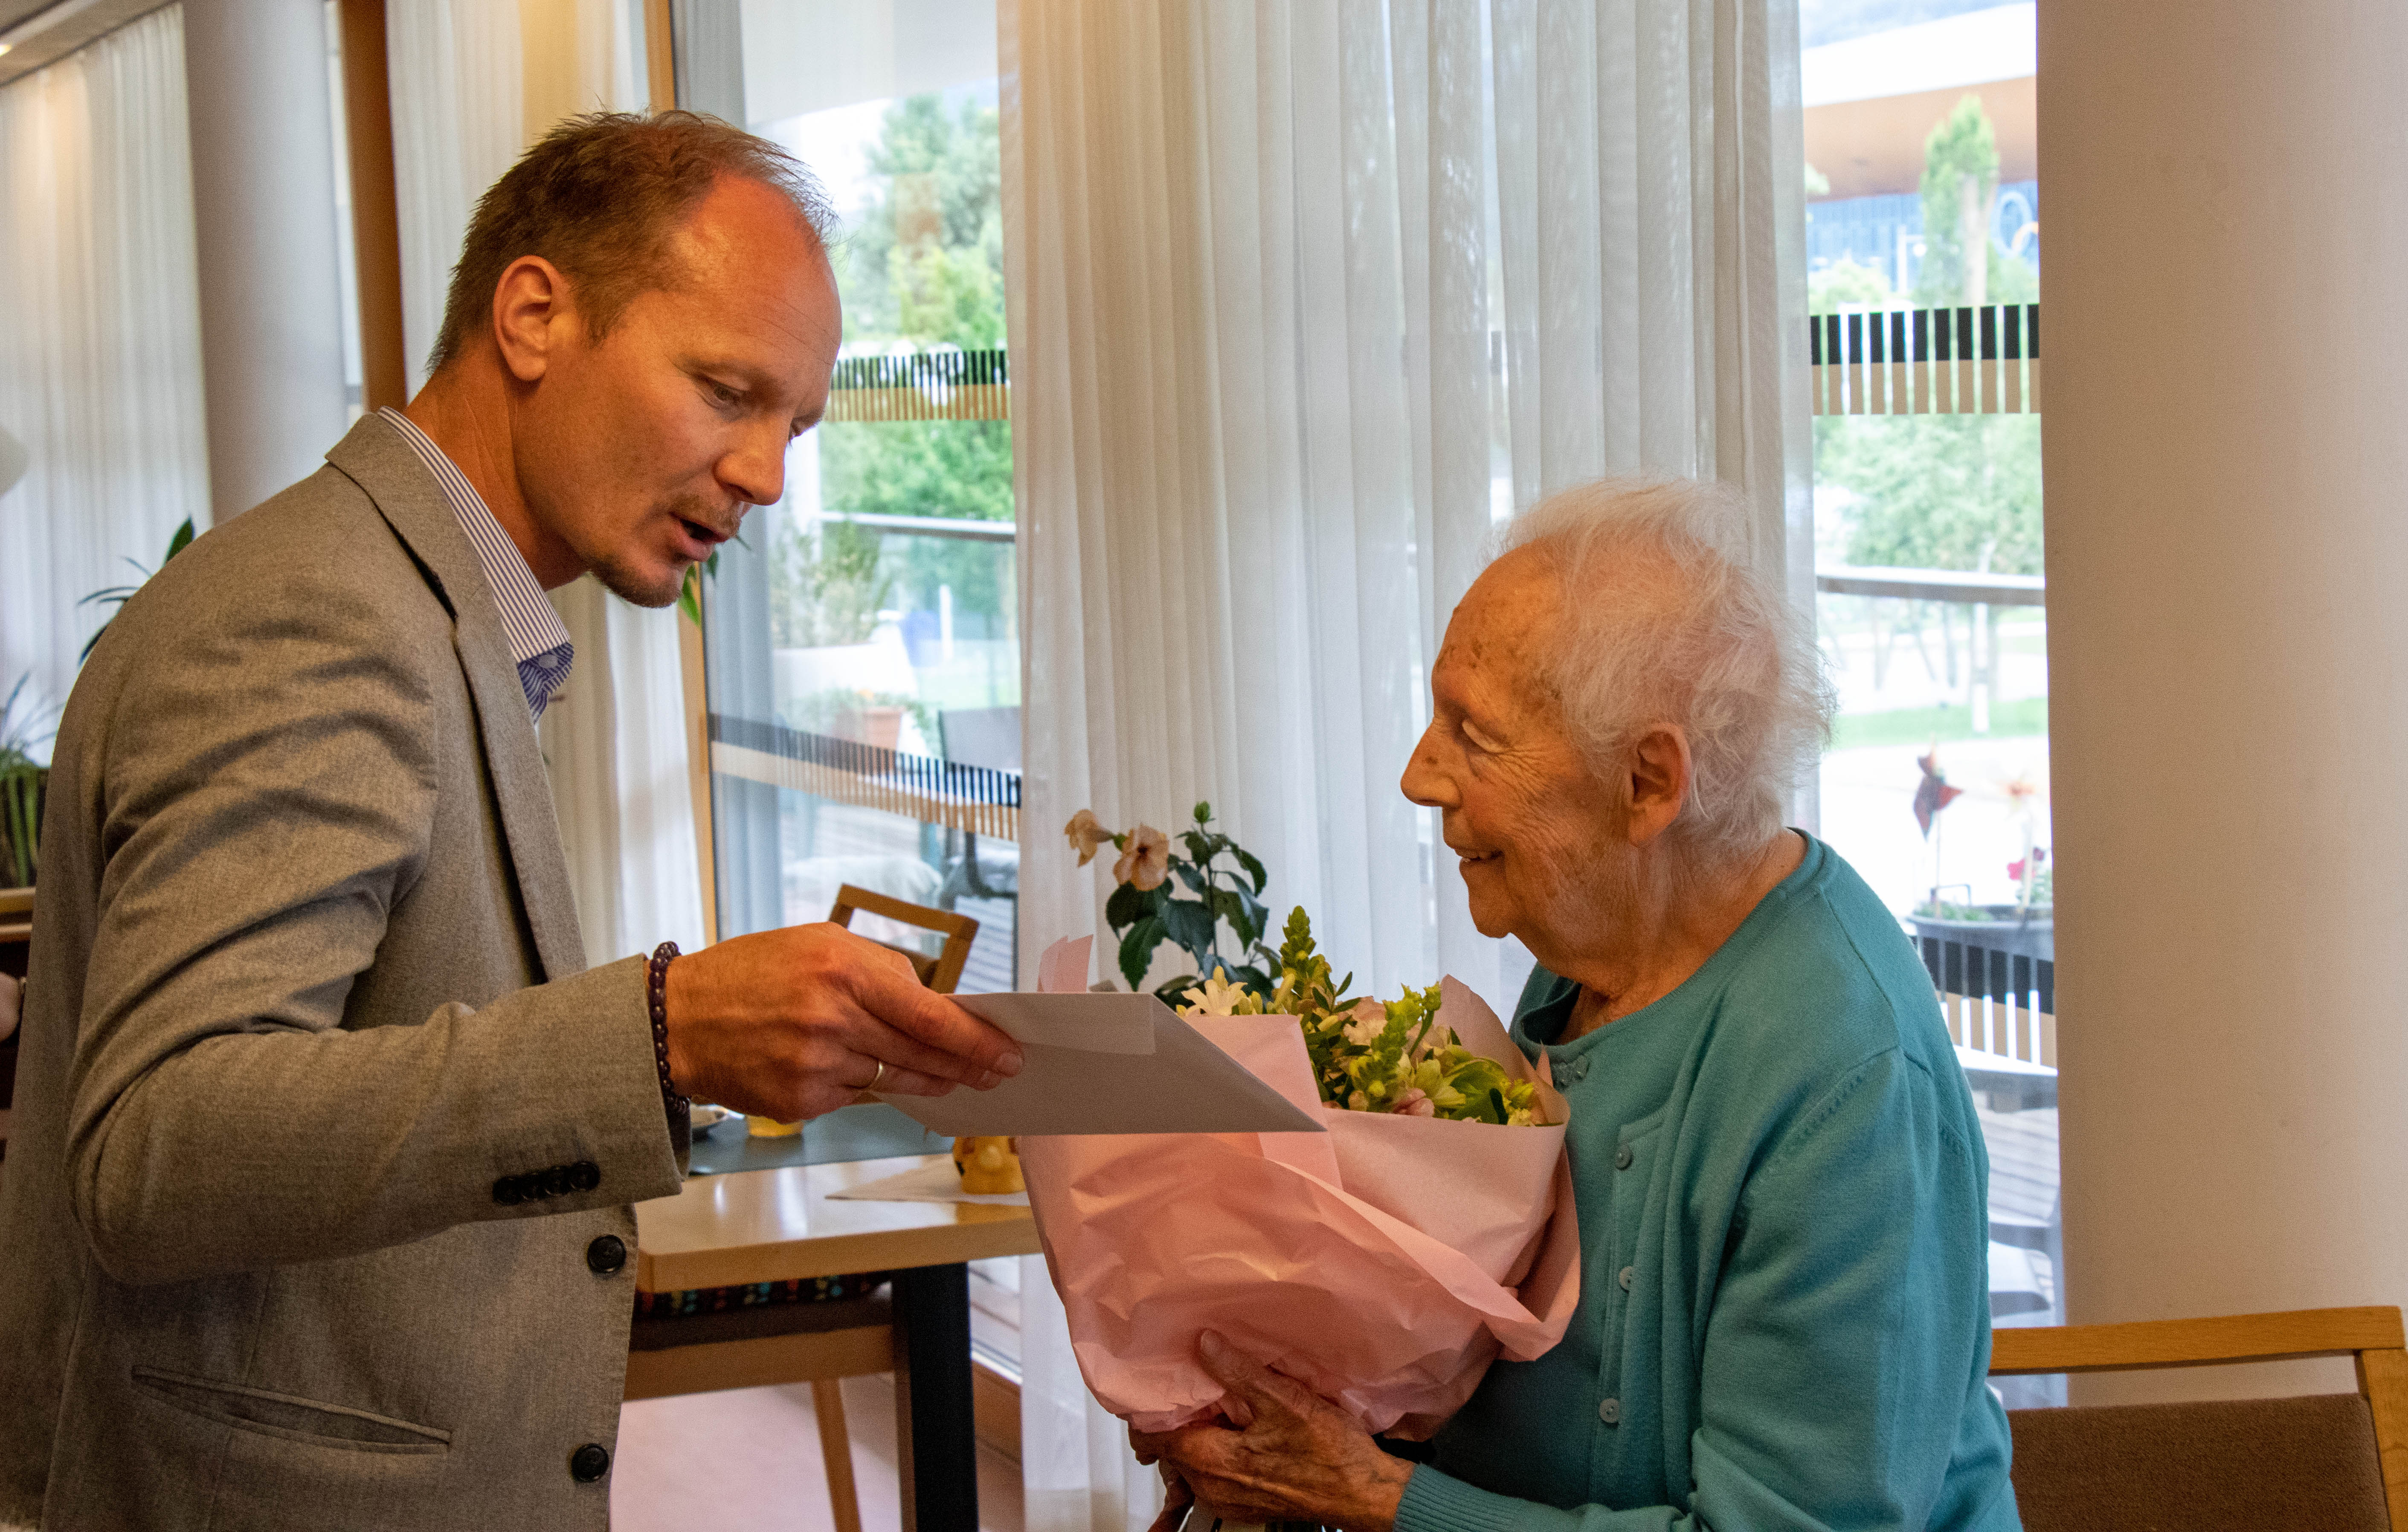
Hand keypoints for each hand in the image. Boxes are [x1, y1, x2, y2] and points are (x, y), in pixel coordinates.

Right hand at [661, 922, 1023, 1120]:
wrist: (679, 1019)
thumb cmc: (752, 974)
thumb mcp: (820, 943)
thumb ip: (880, 971)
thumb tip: (936, 1006)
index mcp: (843, 969)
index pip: (930, 1015)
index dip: (975, 1040)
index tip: (1005, 1052)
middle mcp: (831, 1018)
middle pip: (921, 1054)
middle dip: (966, 1067)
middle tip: (995, 1072)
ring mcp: (815, 1065)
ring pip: (892, 1080)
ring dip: (920, 1079)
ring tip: (942, 1076)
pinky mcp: (800, 1101)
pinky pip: (853, 1097)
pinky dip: (860, 1085)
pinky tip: (846, 1069)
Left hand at [1129, 1332, 1412, 1531]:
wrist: (1364, 1493)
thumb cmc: (1329, 1453)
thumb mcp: (1284, 1400)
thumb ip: (1238, 1371)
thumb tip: (1205, 1342)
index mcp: (1211, 1462)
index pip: (1154, 1436)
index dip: (1150, 1407)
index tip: (1156, 1381)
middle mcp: (1211, 1487)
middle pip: (1172, 1448)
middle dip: (1178, 1416)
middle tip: (1192, 1383)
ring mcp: (1228, 1499)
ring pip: (1193, 1460)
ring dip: (1200, 1432)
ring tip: (1220, 1401)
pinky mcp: (1246, 1501)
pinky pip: (1215, 1472)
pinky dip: (1218, 1448)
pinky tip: (1241, 1427)